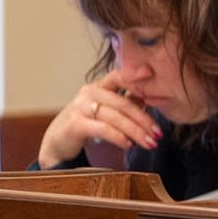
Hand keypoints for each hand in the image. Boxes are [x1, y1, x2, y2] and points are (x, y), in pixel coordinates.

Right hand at [37, 69, 162, 168]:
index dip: (135, 75)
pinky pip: (103, 129)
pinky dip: (119, 137)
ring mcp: (80, 107)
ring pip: (115, 117)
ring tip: (150, 142)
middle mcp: (89, 92)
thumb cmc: (88, 123)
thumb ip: (127, 102)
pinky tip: (129, 144)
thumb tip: (152, 98)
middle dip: (144, 120)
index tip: (151, 74)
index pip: (119, 76)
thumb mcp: (108, 110)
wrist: (59, 141)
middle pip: (123, 103)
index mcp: (99, 86)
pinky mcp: (75, 124)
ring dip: (136, 132)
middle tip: (158, 133)